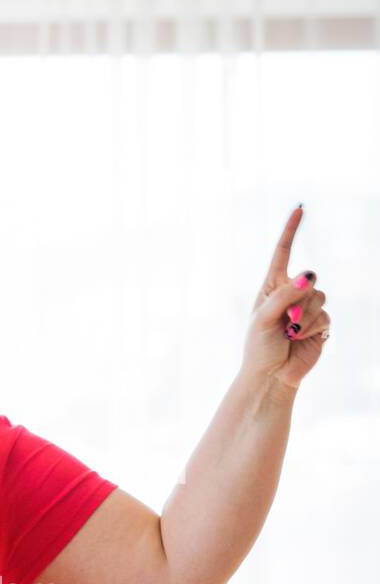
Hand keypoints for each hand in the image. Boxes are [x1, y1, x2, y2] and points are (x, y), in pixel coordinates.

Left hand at [242, 205, 329, 389]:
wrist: (271, 373)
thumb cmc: (259, 345)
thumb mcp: (263, 318)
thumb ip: (284, 296)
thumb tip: (308, 276)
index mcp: (272, 286)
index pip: (282, 253)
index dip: (290, 231)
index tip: (298, 209)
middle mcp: (291, 292)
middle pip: (310, 278)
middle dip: (299, 297)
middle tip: (285, 319)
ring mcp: (307, 307)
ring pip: (320, 297)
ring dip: (304, 317)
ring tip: (289, 331)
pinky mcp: (321, 322)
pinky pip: (325, 316)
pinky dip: (311, 328)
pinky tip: (298, 338)